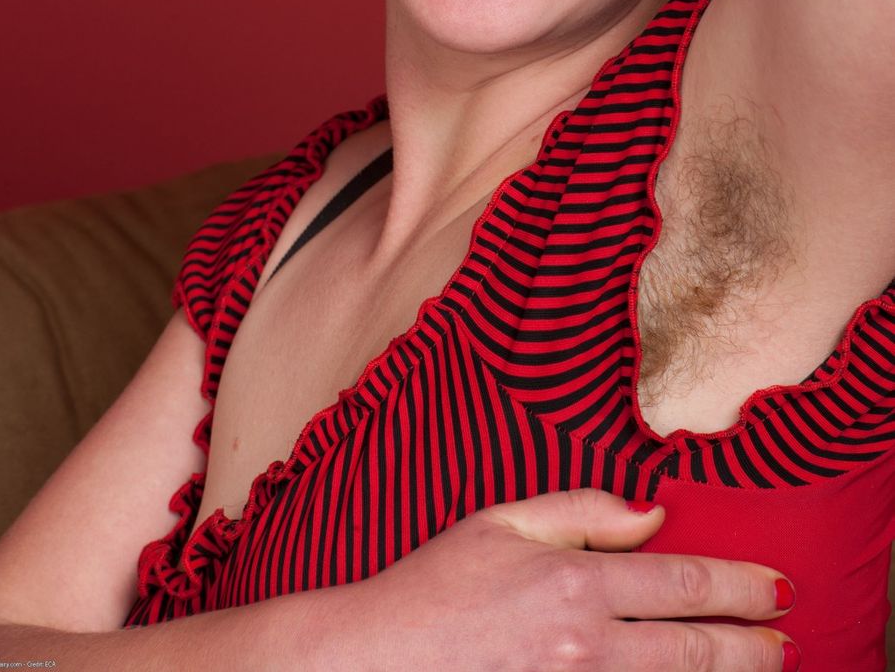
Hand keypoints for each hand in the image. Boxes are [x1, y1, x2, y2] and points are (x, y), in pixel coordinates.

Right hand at [355, 488, 797, 669]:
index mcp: (574, 582)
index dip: (738, 586)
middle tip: (787, 641)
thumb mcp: (504, 522)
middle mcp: (585, 645)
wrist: (378, 659)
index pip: (681, 583)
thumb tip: (652, 515)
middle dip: (752, 644)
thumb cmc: (436, 585)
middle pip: (694, 648)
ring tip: (759, 668)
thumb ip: (583, 511)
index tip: (776, 587)